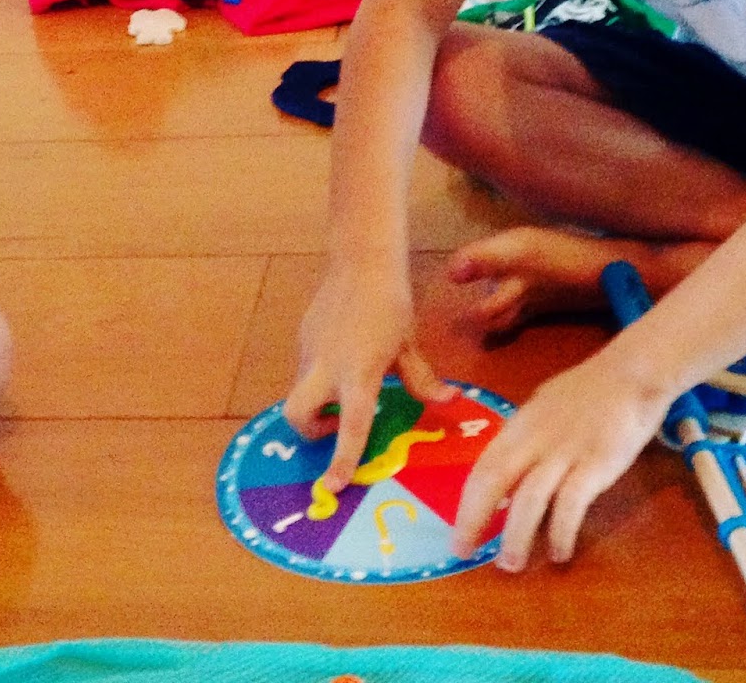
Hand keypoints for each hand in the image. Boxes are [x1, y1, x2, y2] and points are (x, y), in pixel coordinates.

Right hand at [283, 256, 452, 493]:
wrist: (361, 259)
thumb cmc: (391, 302)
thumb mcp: (409, 344)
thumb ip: (422, 379)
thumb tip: (449, 402)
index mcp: (358, 374)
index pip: (350, 426)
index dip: (341, 460)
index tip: (333, 487)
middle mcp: (326, 367)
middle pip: (296, 414)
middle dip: (310, 430)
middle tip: (334, 425)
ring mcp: (310, 351)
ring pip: (300, 389)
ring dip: (317, 401)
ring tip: (346, 386)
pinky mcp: (303, 336)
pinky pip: (306, 367)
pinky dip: (319, 375)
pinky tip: (343, 354)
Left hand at [451, 345, 670, 569]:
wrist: (630, 374)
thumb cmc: (589, 392)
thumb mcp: (545, 409)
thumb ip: (526, 439)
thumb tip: (507, 472)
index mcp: (519, 425)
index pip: (483, 467)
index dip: (465, 501)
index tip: (456, 532)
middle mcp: (534, 439)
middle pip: (494, 480)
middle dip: (474, 518)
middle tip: (463, 552)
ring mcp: (564, 452)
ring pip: (529, 498)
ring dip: (515, 535)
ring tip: (510, 565)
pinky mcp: (594, 465)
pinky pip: (570, 504)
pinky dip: (560, 531)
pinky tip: (558, 553)